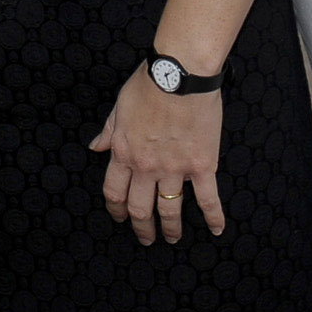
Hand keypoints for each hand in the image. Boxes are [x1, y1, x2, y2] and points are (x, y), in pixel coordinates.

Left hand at [89, 69, 223, 243]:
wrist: (180, 73)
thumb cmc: (149, 83)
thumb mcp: (119, 106)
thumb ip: (108, 131)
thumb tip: (95, 147)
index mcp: (125, 152)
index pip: (114, 192)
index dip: (116, 210)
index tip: (120, 218)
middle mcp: (147, 166)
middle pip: (140, 208)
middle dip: (142, 228)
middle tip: (146, 238)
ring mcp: (175, 168)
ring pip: (170, 209)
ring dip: (171, 228)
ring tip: (172, 238)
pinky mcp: (202, 165)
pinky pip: (208, 197)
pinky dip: (213, 217)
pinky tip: (216, 229)